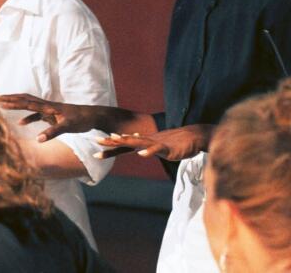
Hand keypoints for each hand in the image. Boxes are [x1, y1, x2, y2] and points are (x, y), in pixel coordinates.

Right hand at [0, 94, 103, 141]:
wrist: (94, 116)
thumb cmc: (83, 120)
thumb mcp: (68, 126)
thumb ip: (53, 132)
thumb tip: (38, 139)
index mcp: (49, 107)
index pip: (26, 102)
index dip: (12, 101)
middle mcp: (47, 106)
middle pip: (25, 99)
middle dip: (10, 98)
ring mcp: (50, 110)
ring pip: (30, 105)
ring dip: (17, 105)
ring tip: (4, 105)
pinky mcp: (54, 115)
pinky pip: (37, 114)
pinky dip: (28, 118)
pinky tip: (22, 123)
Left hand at [95, 124, 213, 160]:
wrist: (194, 136)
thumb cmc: (177, 143)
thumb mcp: (159, 147)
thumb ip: (147, 148)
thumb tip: (137, 149)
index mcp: (144, 142)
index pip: (124, 144)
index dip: (110, 146)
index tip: (96, 147)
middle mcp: (147, 141)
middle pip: (126, 141)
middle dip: (111, 142)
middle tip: (96, 141)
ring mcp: (156, 143)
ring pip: (139, 142)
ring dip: (126, 141)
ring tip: (114, 139)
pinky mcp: (167, 148)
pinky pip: (156, 150)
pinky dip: (149, 152)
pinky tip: (141, 154)